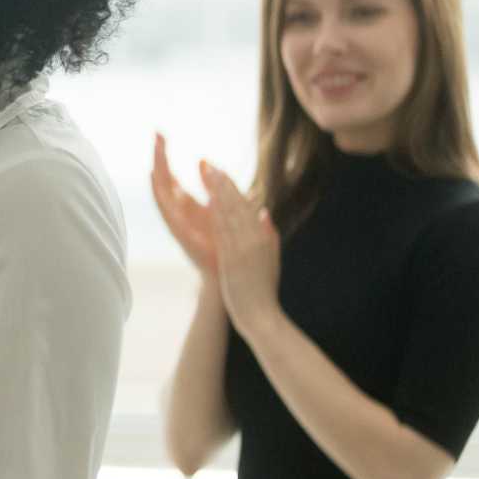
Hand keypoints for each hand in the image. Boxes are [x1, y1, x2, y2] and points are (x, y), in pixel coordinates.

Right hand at [150, 133, 216, 277]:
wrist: (227, 274)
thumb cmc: (223, 244)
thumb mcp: (221, 208)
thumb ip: (213, 186)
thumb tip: (205, 162)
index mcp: (186, 205)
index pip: (170, 175)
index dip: (164, 154)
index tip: (160, 133)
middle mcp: (177, 211)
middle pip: (162, 178)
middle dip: (159, 155)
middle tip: (156, 133)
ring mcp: (176, 221)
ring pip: (161, 191)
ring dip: (158, 170)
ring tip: (155, 150)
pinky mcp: (179, 232)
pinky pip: (165, 209)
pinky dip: (159, 192)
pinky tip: (155, 177)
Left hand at [200, 162, 283, 335]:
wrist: (261, 315)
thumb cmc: (263, 289)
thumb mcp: (270, 259)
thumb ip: (268, 235)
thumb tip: (263, 212)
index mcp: (262, 238)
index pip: (245, 207)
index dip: (232, 188)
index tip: (219, 171)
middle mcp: (253, 240)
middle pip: (237, 206)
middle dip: (222, 183)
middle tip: (209, 164)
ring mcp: (244, 249)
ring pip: (230, 215)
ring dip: (219, 192)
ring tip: (208, 173)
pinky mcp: (234, 259)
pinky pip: (226, 233)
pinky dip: (220, 215)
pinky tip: (212, 200)